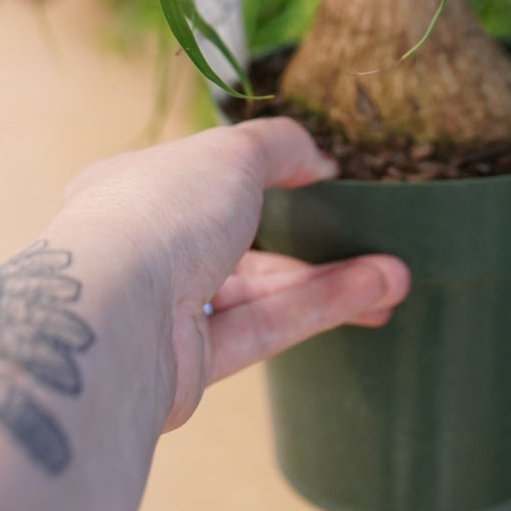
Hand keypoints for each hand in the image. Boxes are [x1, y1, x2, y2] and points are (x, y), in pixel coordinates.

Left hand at [56, 117, 409, 431]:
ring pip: (259, 290)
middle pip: (240, 241)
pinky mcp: (187, 365)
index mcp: (134, 187)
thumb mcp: (232, 151)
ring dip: (328, 279)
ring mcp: (163, 310)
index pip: (203, 176)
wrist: (111, 320)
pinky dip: (317, 309)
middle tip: (372, 237)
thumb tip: (318, 158)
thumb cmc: (160, 214)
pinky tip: (375, 292)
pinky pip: (262, 328)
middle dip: (310, 240)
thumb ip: (280, 145)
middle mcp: (145, 248)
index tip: (317, 177)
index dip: (259, 173)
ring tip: (398, 276)